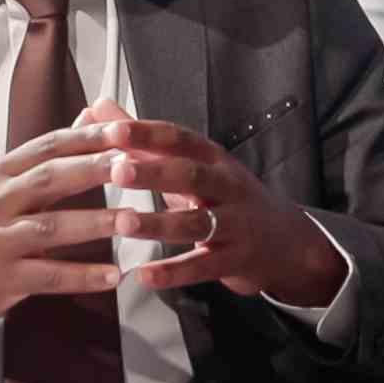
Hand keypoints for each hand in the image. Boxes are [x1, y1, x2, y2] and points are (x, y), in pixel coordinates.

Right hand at [0, 120, 139, 350]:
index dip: (85, 137)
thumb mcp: (0, 181)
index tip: (122, 129)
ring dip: (94, 222)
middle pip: (49, 179)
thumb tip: (89, 116)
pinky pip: (49, 277)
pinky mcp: (4, 280)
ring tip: (133, 219)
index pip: (46, 147)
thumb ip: (48, 154)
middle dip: (92, 170)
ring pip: (51, 228)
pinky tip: (113, 274)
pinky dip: (82, 276)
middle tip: (132, 165)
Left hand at [82, 99, 346, 307]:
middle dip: (153, 173)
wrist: (285, 240)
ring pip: (196, 222)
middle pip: (190, 175)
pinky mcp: (236, 259)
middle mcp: (227, 185)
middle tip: (116, 171)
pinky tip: (144, 276)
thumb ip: (143, 139)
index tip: (113, 130)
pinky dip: (174, 272)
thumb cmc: (225, 195)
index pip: (179, 139)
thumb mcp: (192, 163)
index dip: (148, 134)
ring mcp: (235, 223)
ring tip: (123, 223)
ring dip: (158, 224)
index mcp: (212, 158)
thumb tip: (98, 107)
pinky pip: (203, 266)